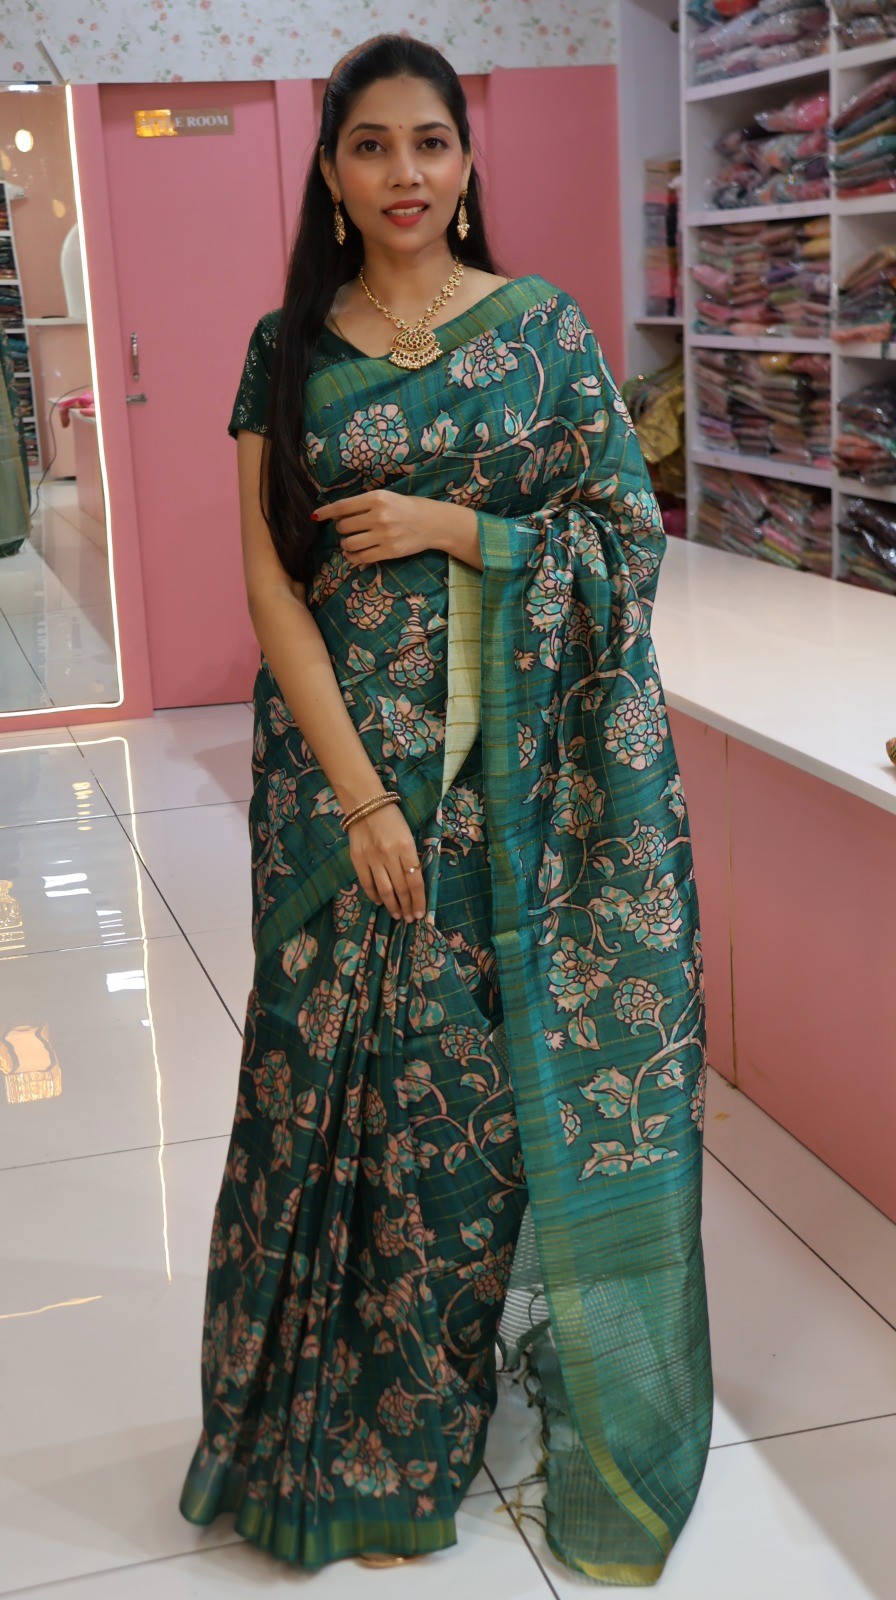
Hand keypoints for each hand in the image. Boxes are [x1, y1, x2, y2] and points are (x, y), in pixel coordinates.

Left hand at [313, 489, 477, 566]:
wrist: (433, 523)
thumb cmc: (407, 507)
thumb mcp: (387, 497)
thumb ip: (364, 504)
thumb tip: (337, 513)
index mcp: (377, 498)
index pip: (342, 507)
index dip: (326, 512)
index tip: (315, 516)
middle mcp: (379, 516)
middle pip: (344, 526)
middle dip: (342, 529)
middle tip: (349, 528)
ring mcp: (384, 535)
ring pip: (349, 543)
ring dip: (346, 544)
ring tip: (351, 542)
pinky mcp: (389, 551)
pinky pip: (362, 558)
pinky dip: (353, 557)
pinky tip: (354, 554)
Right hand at [347, 801, 425, 921]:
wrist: (364, 803)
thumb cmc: (391, 817)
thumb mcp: (408, 834)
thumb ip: (411, 856)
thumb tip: (414, 882)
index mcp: (406, 846)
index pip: (415, 880)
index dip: (419, 900)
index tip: (421, 913)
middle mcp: (389, 854)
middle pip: (401, 888)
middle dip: (407, 906)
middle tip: (410, 918)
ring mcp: (372, 858)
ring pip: (384, 890)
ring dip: (392, 905)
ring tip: (397, 915)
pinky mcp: (357, 859)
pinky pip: (367, 883)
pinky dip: (374, 895)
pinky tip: (380, 901)